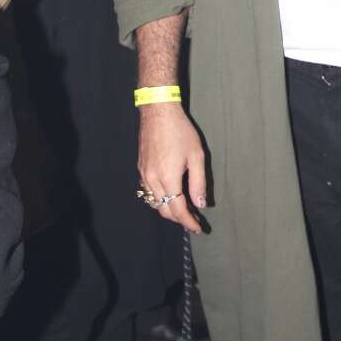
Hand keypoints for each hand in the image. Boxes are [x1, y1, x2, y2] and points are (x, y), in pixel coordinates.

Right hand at [137, 104, 207, 234]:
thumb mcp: (196, 156)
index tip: (199, 228)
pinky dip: (160, 199)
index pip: (178, 210)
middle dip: (179, 219)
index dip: (189, 222)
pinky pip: (148, 192)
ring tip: (184, 210)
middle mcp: (152, 180)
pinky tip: (170, 195)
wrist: (158, 112)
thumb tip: (200, 204)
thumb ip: (198, 183)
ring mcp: (144, 174)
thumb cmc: (180, 131)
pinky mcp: (141, 168)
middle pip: (164, 210)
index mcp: (168, 178)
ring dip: (169, 210)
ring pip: (155, 203)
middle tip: (194, 221)